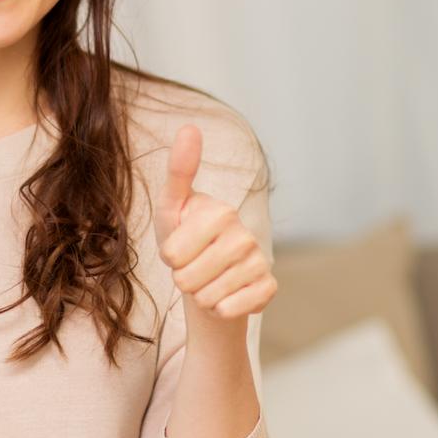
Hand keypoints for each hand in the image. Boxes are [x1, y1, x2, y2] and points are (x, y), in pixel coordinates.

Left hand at [152, 125, 276, 324]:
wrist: (210, 278)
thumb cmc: (184, 239)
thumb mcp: (171, 207)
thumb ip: (179, 170)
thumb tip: (190, 126)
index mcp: (220, 212)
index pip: (172, 254)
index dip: (169, 258)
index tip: (178, 248)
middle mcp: (245, 235)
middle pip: (188, 278)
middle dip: (183, 279)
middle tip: (193, 267)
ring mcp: (259, 261)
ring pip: (207, 297)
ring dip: (200, 295)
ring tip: (207, 280)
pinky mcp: (268, 288)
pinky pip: (230, 310)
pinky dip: (220, 309)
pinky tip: (225, 296)